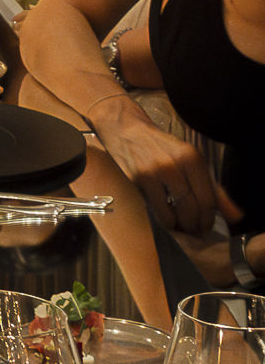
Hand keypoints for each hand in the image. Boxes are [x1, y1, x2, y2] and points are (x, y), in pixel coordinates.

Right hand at [90, 95, 238, 235]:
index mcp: (192, 158)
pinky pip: (157, 210)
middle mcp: (175, 163)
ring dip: (181, 226)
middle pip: (194, 207)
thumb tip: (236, 216)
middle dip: (196, 225)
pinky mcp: (139, 179)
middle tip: (194, 232)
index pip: (209, 198)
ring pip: (176, 212)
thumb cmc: (162, 149)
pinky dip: (165, 221)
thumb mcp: (191, 163)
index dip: (209, 219)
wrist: (127, 131)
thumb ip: (215, 190)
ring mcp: (155, 171)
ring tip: (181, 228)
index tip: (206, 227)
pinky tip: (166, 220)